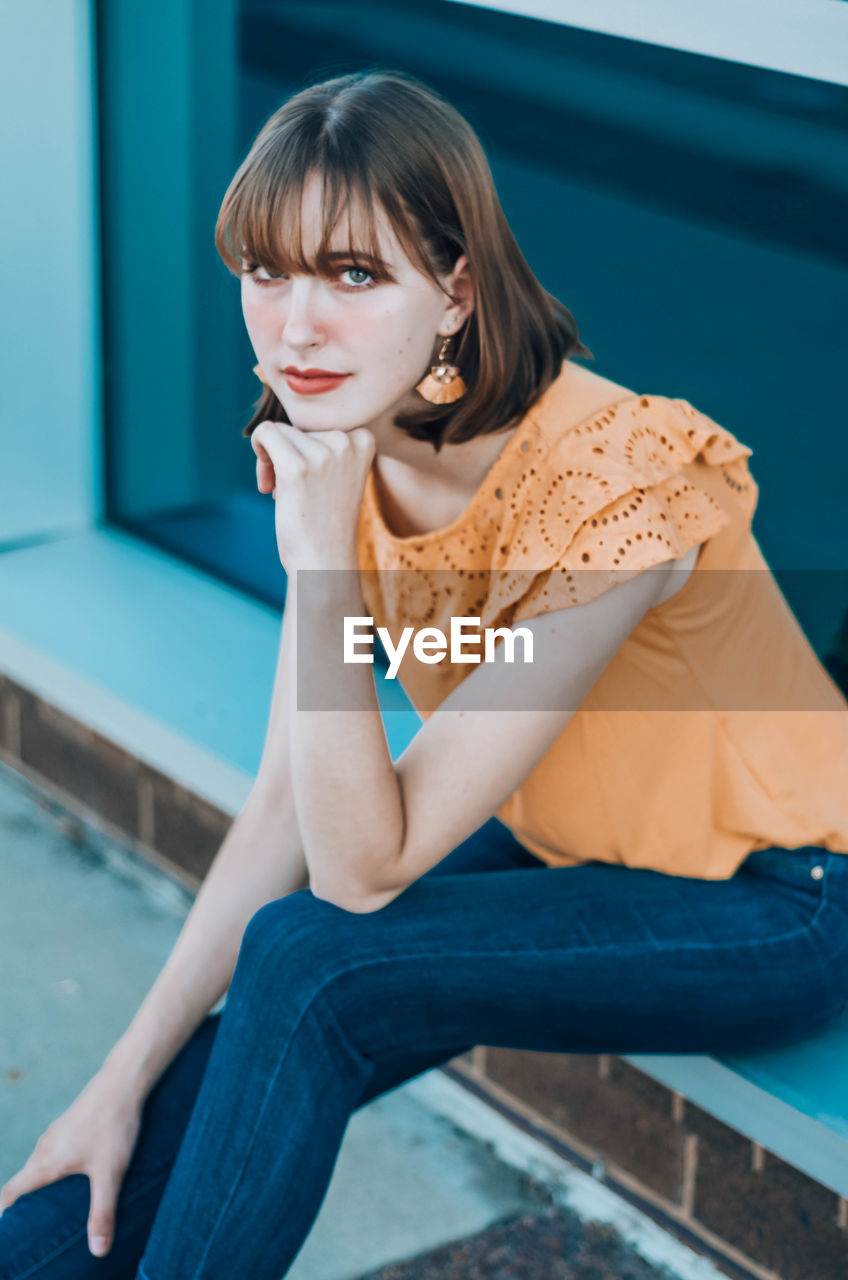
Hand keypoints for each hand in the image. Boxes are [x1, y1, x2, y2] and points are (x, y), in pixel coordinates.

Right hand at [0, 1070, 141, 1257]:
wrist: (124, 1081)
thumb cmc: (114, 1125)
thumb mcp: (110, 1173)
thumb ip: (103, 1212)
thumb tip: (98, 1252)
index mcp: (45, 1162)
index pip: (10, 1194)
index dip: (4, 1215)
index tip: (7, 1233)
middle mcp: (44, 1148)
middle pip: (23, 1183)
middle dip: (24, 1207)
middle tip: (32, 1231)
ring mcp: (56, 1134)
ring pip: (39, 1168)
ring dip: (41, 1188)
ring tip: (53, 1211)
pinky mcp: (69, 1126)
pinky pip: (53, 1155)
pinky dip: (55, 1172)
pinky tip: (74, 1179)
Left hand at [251, 421, 374, 571]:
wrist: (324, 561)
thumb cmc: (327, 521)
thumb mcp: (339, 472)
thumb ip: (324, 442)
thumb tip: (282, 420)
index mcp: (363, 439)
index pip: (320, 422)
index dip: (307, 448)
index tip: (309, 476)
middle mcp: (346, 441)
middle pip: (298, 426)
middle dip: (288, 455)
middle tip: (293, 491)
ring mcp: (322, 453)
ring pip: (280, 431)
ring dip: (273, 460)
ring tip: (283, 494)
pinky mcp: (296, 466)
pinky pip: (265, 434)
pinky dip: (259, 452)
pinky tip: (266, 486)